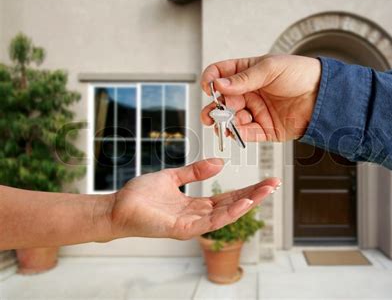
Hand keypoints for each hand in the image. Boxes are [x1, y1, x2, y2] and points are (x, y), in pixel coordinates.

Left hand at [110, 158, 279, 239]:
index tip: (265, 180)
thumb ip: (195, 171)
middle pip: (232, 204)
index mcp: (195, 204)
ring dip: (248, 202)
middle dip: (254, 195)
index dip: (247, 188)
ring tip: (266, 191)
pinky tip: (244, 202)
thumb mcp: (172, 177)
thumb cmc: (140, 195)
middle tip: (275, 184)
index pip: (227, 196)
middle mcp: (197, 216)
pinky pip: (210, 221)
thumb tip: (219, 162)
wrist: (117, 206)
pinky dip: (229, 213)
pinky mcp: (182, 229)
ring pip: (226, 214)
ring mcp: (191, 224)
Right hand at [201, 54, 320, 141]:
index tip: (209, 87)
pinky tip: (235, 131)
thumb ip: (244, 78)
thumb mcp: (270, 68)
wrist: (324, 94)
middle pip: (223, 101)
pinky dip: (238, 134)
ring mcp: (256, 111)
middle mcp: (249, 93)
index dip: (211, 80)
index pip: (221, 74)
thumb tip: (219, 85)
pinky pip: (247, 134)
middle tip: (212, 112)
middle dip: (215, 107)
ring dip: (226, 122)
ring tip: (226, 122)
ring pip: (232, 119)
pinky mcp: (265, 129)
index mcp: (248, 73)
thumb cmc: (301, 74)